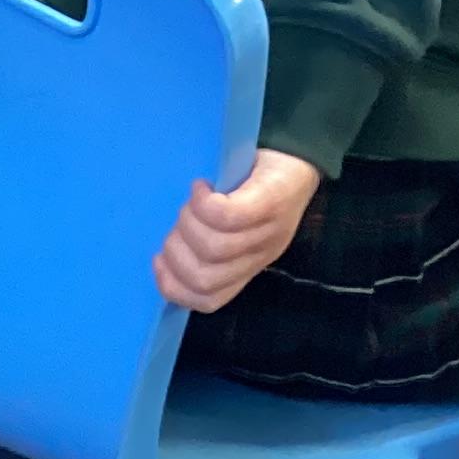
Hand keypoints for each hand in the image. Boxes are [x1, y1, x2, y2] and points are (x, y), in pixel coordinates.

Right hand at [154, 150, 320, 311]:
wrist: (299, 157)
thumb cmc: (258, 192)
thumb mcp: (236, 231)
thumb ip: (206, 249)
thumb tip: (165, 257)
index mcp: (247, 269)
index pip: (208, 301)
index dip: (174, 287)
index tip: (159, 260)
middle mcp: (260, 257)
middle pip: (204, 278)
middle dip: (176, 252)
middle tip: (179, 222)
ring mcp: (268, 232)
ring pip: (213, 248)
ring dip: (188, 223)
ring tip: (193, 202)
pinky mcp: (269, 203)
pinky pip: (227, 216)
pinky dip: (203, 204)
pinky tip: (201, 188)